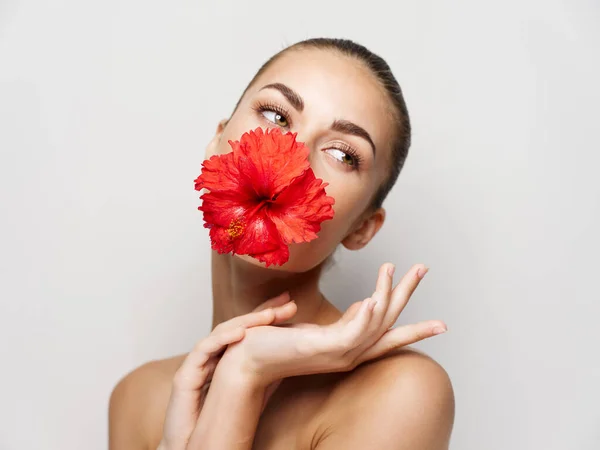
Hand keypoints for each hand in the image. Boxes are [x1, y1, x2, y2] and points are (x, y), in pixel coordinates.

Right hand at [158, 293, 296, 449]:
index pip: (250, 330)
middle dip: (263, 312)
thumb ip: (266, 374)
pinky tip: (241, 334)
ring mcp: (197, 364)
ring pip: (222, 333)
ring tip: (270, 316)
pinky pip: (204, 350)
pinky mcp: (185, 376)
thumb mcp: (253, 394)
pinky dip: (222, 339)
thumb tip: (294, 358)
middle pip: (239, 326)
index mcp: (226, 358)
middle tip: (287, 301)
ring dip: (247, 322)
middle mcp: (212, 356)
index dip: (269, 315)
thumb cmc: (220, 424)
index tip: (291, 305)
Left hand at [216, 263, 446, 387]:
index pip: (387, 332)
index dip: (412, 324)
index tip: (439, 320)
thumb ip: (338, 319)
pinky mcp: (323, 350)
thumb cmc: (274, 343)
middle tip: (423, 268)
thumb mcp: (310, 327)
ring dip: (387, 294)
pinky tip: (373, 297)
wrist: (246, 362)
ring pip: (375, 323)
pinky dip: (365, 316)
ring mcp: (338, 354)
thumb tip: (356, 301)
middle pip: (389, 322)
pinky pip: (352, 333)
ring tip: (393, 267)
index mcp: (347, 346)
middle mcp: (349, 353)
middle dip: (407, 294)